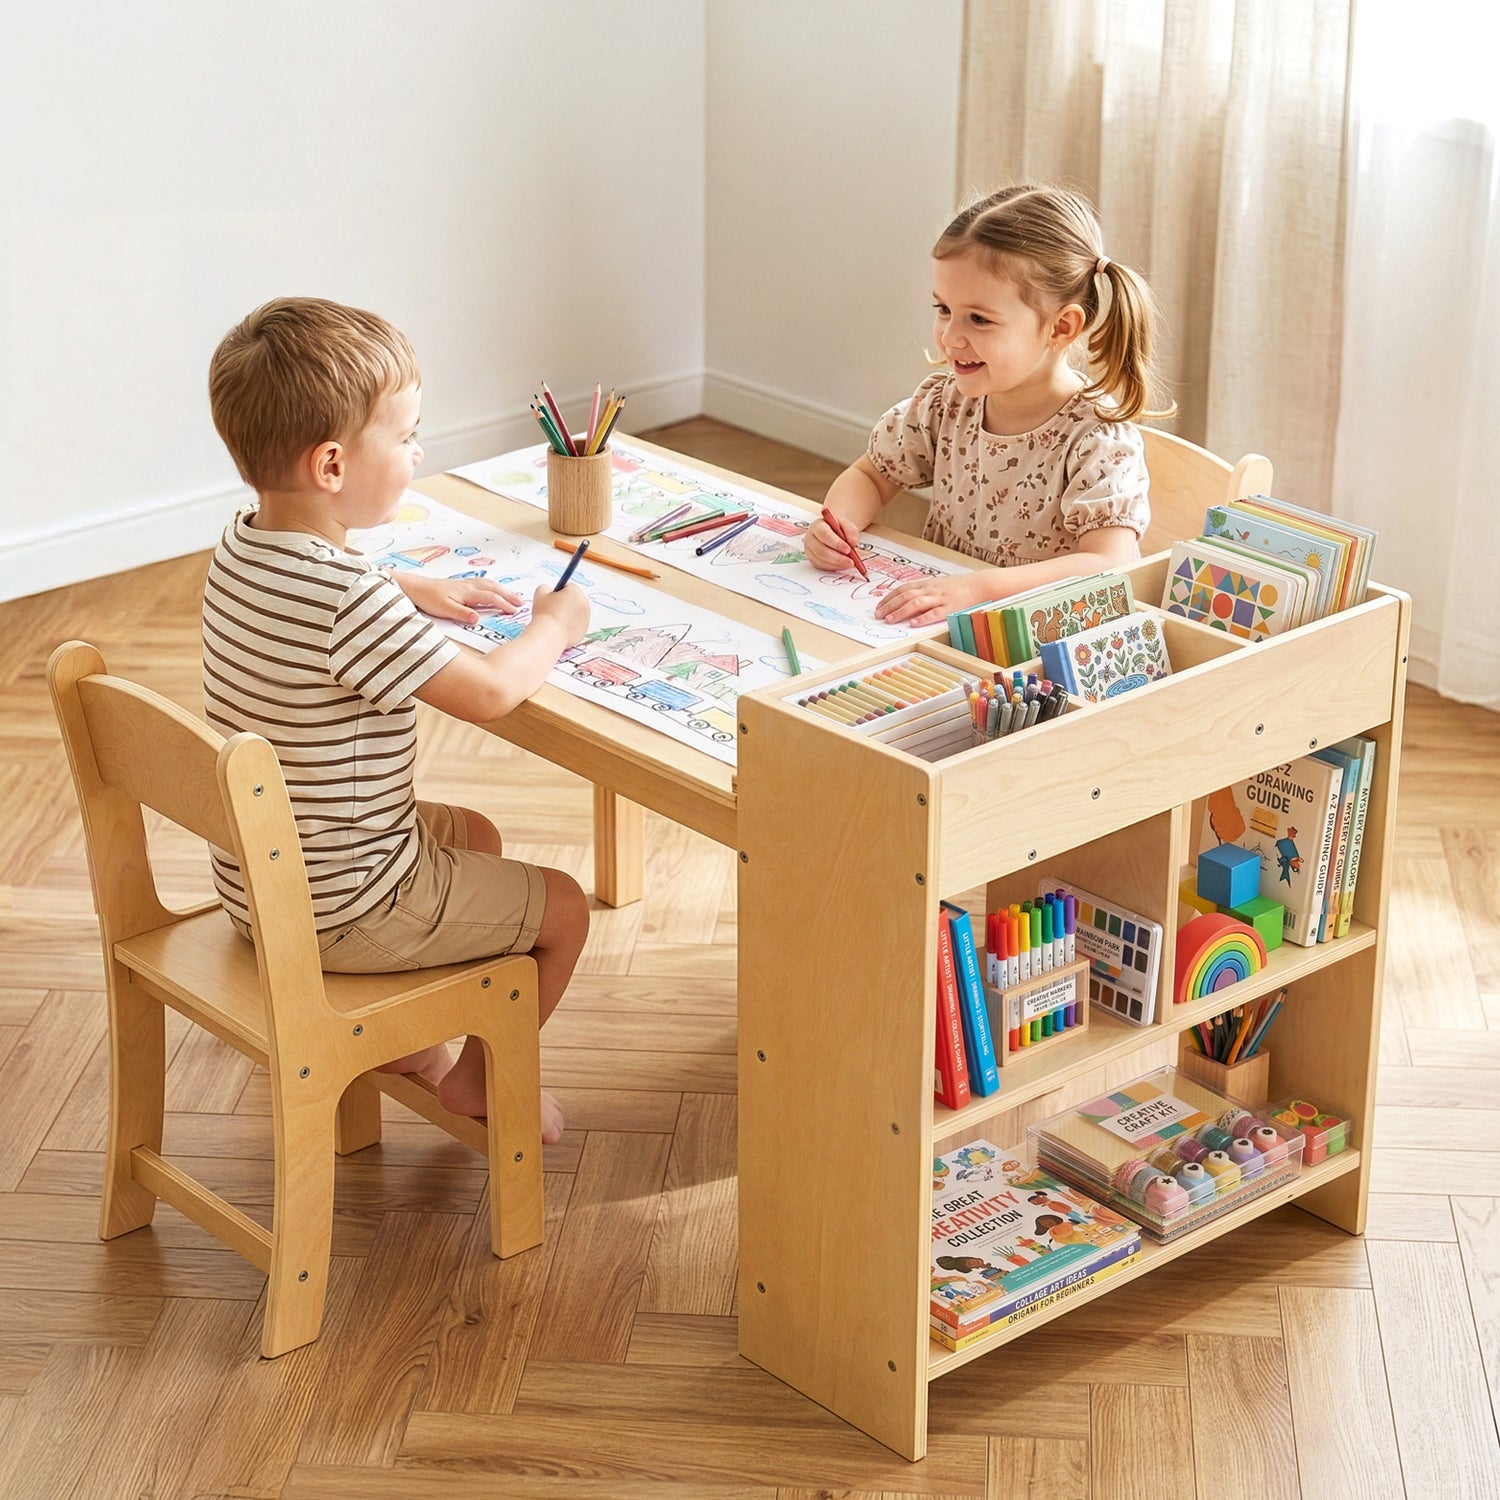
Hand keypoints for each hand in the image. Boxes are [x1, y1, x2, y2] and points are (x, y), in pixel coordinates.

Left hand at [396, 572, 522, 624]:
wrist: (414, 586)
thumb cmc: (427, 598)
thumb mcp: (444, 609)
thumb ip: (462, 614)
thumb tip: (478, 619)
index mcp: (467, 592)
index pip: (491, 598)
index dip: (504, 604)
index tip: (515, 612)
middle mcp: (468, 586)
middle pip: (494, 588)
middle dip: (509, 595)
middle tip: (522, 603)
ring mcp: (464, 584)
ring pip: (489, 584)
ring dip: (503, 589)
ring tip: (513, 596)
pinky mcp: (460, 584)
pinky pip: (482, 583)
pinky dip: (492, 586)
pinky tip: (493, 589)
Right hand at [529, 582, 589, 645]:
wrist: (550, 635)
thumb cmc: (545, 613)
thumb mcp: (540, 593)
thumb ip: (545, 587)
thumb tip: (548, 590)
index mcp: (575, 591)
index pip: (568, 586)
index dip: (559, 592)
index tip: (552, 598)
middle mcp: (584, 603)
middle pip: (574, 599)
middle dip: (566, 602)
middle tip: (553, 610)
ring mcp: (586, 617)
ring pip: (576, 612)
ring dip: (569, 614)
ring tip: (556, 620)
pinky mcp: (584, 630)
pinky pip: (577, 624)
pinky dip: (570, 625)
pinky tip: (560, 628)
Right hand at [805, 515, 862, 571]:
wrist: (832, 531)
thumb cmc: (837, 527)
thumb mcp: (846, 524)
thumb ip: (851, 531)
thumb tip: (854, 543)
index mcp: (817, 526)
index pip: (824, 534)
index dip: (836, 543)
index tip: (848, 549)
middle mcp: (811, 538)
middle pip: (821, 551)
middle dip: (837, 558)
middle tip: (851, 562)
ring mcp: (811, 551)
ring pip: (821, 560)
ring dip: (837, 564)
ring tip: (849, 564)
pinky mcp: (813, 560)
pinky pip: (823, 566)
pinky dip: (835, 567)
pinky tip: (843, 565)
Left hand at [875, 573, 985, 627]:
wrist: (981, 585)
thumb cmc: (960, 586)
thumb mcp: (939, 584)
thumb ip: (924, 590)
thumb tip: (907, 599)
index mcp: (928, 584)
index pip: (903, 589)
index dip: (889, 597)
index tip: (879, 606)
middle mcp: (931, 590)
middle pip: (905, 596)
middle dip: (890, 605)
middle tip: (878, 615)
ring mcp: (940, 598)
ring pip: (916, 603)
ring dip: (901, 612)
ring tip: (889, 620)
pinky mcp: (950, 608)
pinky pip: (935, 613)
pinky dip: (923, 618)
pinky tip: (914, 623)